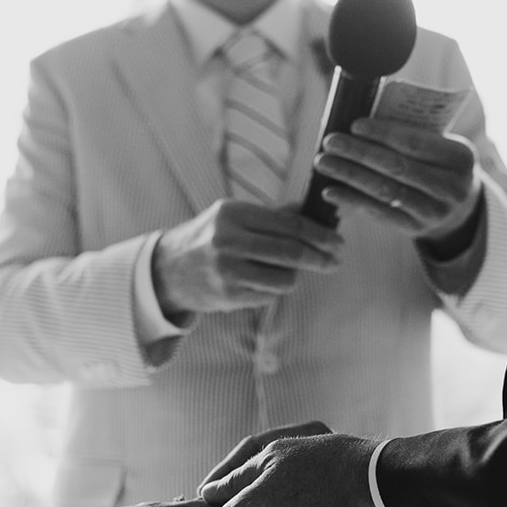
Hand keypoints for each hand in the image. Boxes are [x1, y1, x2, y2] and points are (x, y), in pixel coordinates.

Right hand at [152, 199, 343, 320]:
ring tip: (290, 272)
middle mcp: (228, 240)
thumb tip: (314, 211)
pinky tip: (267, 282)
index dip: (320, 234)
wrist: (168, 270)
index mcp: (232, 213)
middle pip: (292, 252)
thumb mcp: (234, 217)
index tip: (338, 242)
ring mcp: (227, 270)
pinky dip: (275, 289)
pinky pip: (269, 295)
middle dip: (320, 258)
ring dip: (295, 277)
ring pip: (285, 278)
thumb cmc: (209, 238)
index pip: (290, 224)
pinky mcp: (228, 295)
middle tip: (335, 262)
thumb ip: (272, 216)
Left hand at [313, 117, 483, 251]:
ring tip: (323, 163)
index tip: (354, 125)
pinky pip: (378, 213)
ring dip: (349, 175)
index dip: (383, 133)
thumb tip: (360, 125)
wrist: (460, 209)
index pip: (416, 143)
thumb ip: (413, 135)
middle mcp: (451, 187)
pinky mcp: (415, 228)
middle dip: (359, 153)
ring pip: (385, 190)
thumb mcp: (441, 146)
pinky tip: (330, 191)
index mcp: (460, 157)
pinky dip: (351, 200)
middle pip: (397, 167)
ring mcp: (434, 211)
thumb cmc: (440, 164)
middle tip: (330, 142)